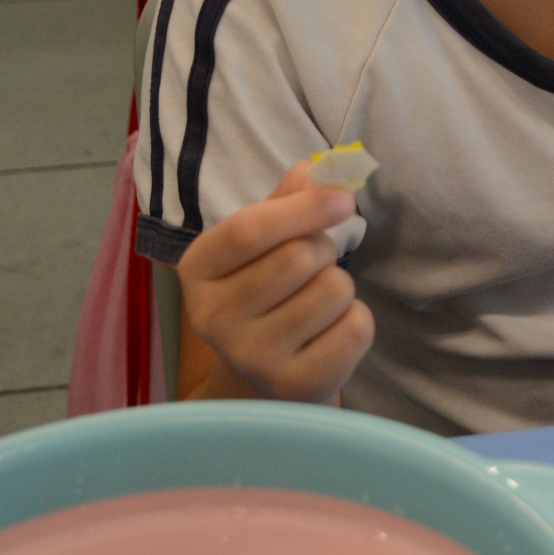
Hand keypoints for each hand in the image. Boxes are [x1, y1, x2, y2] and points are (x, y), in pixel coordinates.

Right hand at [176, 162, 374, 403]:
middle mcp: (213, 318)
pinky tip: (328, 332)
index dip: (304, 208)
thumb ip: (285, 201)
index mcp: (197, 269)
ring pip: (333, 289)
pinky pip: (355, 328)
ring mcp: (252, 358)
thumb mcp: (261, 243)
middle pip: (298, 257)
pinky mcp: (295, 385)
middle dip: (323, 248)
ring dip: (340, 285)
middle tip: (314, 264)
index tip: (344, 199)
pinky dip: (356, 320)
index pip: (248, 230)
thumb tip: (316, 168)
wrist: (261, 375)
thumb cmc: (265, 290)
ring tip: (316, 301)